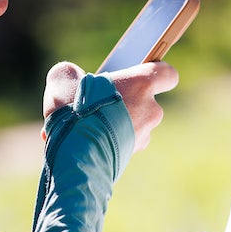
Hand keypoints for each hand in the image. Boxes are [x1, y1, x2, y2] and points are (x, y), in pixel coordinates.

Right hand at [42, 61, 179, 152]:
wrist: (74, 158)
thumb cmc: (74, 113)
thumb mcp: (63, 81)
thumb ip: (72, 73)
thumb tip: (71, 76)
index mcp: (141, 85)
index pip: (168, 74)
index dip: (157, 72)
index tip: (142, 73)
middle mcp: (150, 111)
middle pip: (146, 101)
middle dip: (126, 101)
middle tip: (100, 102)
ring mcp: (143, 136)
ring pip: (133, 124)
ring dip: (117, 123)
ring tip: (88, 125)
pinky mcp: (131, 156)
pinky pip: (123, 143)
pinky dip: (109, 141)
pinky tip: (86, 141)